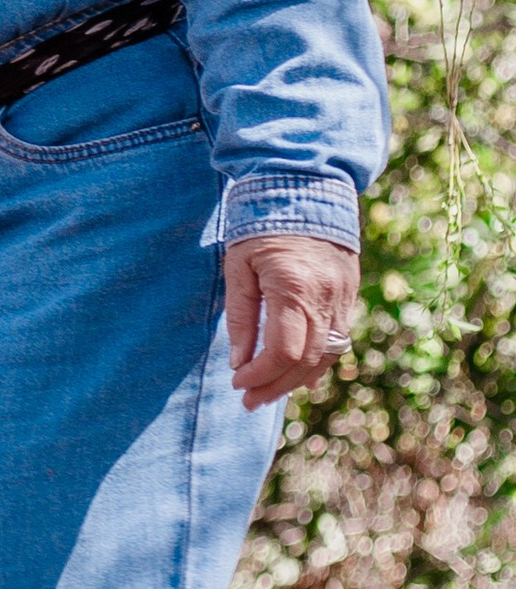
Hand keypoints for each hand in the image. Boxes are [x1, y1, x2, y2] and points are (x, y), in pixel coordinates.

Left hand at [224, 234, 357, 408]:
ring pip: (325, 355)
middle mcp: (326, 298)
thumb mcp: (238, 265)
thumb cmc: (261, 223)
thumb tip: (239, 361)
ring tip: (267, 393)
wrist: (306, 187)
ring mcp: (343, 298)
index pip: (283, 351)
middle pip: (306, 361)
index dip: (260, 375)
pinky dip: (316, 361)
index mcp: (294, 288)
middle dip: (276, 386)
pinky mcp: (349, 295)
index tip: (238, 382)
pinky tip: (297, 375)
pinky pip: (337, 340)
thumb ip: (241, 316)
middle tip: (249, 401)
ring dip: (296, 380)